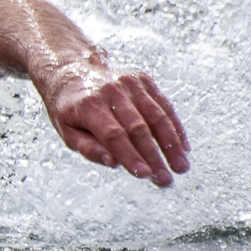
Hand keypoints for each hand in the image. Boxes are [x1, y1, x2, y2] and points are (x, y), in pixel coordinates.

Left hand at [37, 59, 189, 186]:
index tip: (145, 175)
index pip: (114, 135)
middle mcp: (111, 91)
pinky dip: (175, 127)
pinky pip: (163, 105)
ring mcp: (129, 83)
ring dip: (171, 143)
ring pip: (156, 115)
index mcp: (89, 106)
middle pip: (138, 127)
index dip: (131, 156)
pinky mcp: (142, 80)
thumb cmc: (69, 109)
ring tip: (182, 166)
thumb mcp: (67, 132)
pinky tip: (183, 147)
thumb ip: (89, 149)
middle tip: (166, 180)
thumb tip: (114, 162)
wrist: (70, 71)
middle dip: (154, 156)